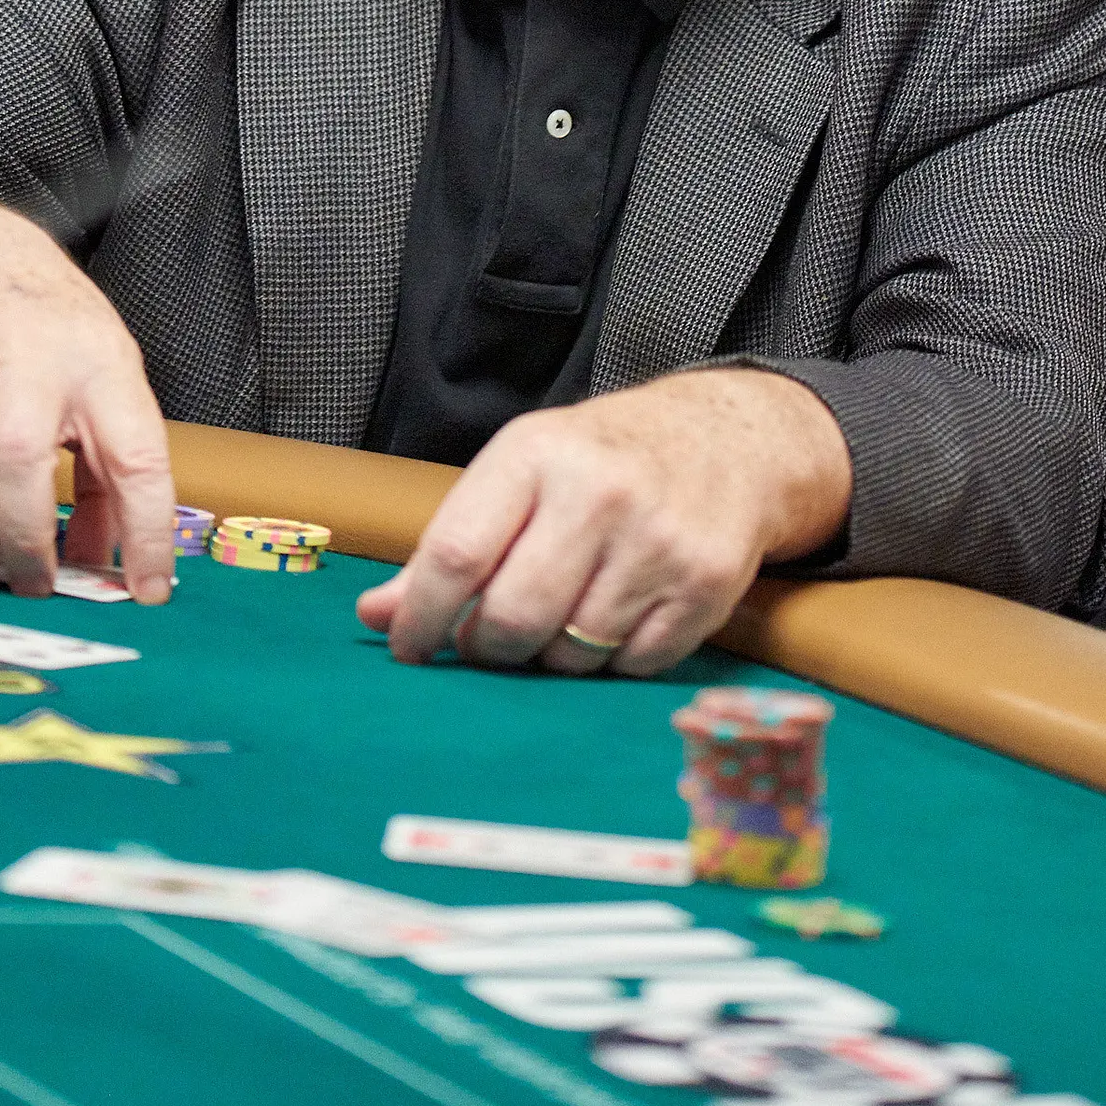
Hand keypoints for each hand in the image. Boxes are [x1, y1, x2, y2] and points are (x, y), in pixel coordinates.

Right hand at [0, 194, 174, 602]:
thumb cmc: (54, 332)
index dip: (146, 529)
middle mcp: (33, 354)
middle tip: (32, 587)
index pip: (136, 453)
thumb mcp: (108, 378)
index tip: (147, 590)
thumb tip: (105, 566)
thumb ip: (112, 472)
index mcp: (102, 361)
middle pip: (22, 455)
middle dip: (25, 538)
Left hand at [356, 368, 851, 677]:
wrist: (729, 439)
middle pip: (511, 617)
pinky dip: (611, 661)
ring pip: (569, 654)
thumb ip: (452, 544)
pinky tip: (615, 616)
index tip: (409, 647)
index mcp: (536, 454)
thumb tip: (376, 616)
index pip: (456, 555)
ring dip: (551, 655)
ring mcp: (658, 541)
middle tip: (492, 637)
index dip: (421, 617)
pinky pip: (630, 666)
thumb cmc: (602, 459)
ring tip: (562, 614)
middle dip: (488, 646)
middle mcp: (598, 493)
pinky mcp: (706, 585)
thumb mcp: (521, 472)